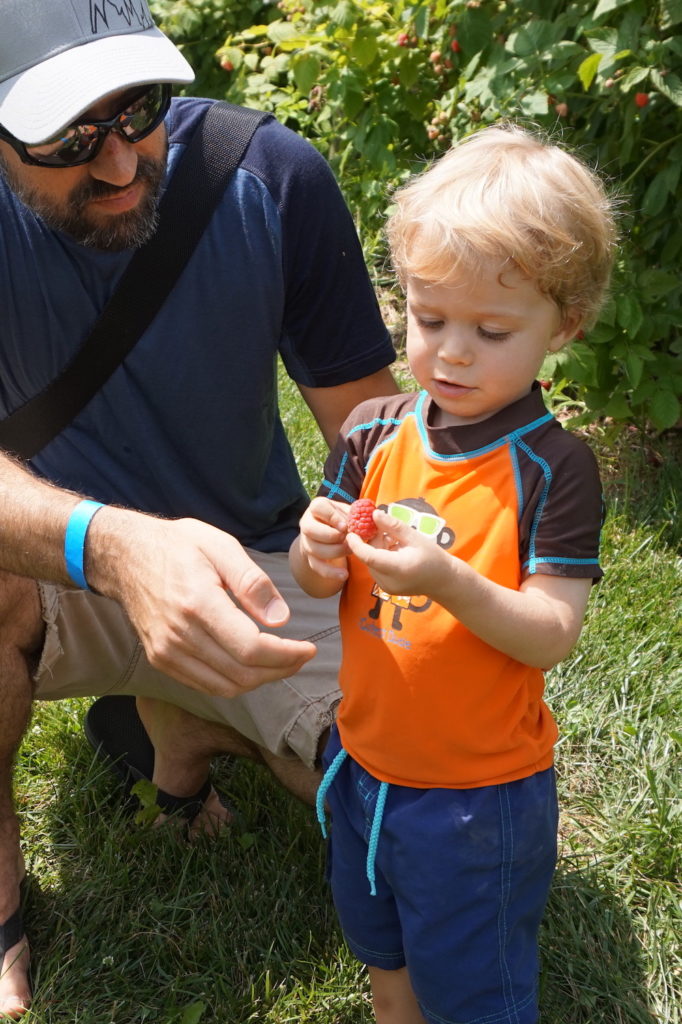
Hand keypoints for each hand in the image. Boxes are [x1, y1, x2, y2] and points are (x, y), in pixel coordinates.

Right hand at [87, 511, 316, 697]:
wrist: (124, 557)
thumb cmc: (176, 545)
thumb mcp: (220, 546)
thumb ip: (252, 582)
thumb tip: (280, 618)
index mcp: (197, 604)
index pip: (251, 649)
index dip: (286, 656)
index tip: (308, 649)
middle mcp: (179, 635)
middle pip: (242, 674)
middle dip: (280, 670)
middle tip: (300, 656)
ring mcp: (166, 652)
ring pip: (226, 686)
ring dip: (260, 680)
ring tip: (281, 661)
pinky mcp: (161, 659)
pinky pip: (206, 684)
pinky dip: (235, 681)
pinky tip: (251, 664)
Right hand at [297, 497, 349, 581]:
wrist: (334, 533)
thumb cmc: (344, 519)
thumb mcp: (349, 512)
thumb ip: (357, 514)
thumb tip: (370, 517)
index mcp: (317, 507)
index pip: (318, 508)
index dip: (332, 517)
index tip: (345, 526)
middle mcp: (307, 523)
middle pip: (310, 529)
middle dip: (331, 536)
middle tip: (348, 539)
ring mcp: (307, 541)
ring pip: (314, 549)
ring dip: (335, 552)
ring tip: (351, 551)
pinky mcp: (310, 558)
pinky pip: (317, 566)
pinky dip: (330, 572)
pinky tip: (344, 575)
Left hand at [346, 508, 450, 598]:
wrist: (444, 581)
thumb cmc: (432, 557)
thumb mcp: (414, 537)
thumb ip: (393, 526)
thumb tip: (374, 514)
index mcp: (396, 568)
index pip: (368, 557)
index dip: (356, 544)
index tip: (350, 531)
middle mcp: (388, 581)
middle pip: (370, 558)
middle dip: (372, 542)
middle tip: (380, 527)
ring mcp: (386, 587)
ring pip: (372, 563)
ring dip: (377, 549)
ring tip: (394, 540)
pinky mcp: (386, 589)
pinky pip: (377, 569)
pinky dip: (381, 557)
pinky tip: (394, 550)